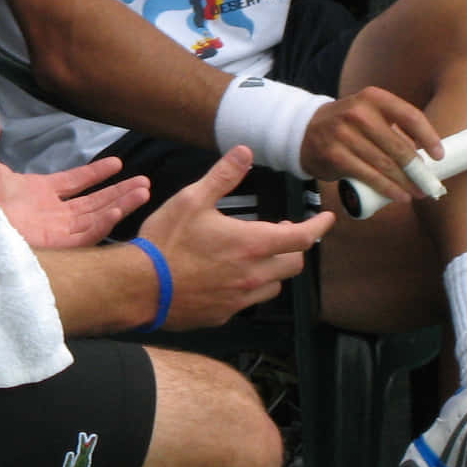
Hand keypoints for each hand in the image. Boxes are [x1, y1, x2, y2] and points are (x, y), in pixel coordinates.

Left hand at [0, 104, 149, 247]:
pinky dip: (103, 223)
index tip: (118, 162)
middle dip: (119, 192)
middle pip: (92, 202)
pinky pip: (85, 236)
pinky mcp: (52, 248)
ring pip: (95, 218)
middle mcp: (48, 214)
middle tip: (145, 181)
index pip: (74, 183)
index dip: (96, 174)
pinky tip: (118, 209)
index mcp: (34, 194)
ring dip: (120, 204)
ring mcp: (52, 232)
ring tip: (144, 190)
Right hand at [138, 146, 335, 328]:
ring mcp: (240, 298)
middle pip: (294, 263)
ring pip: (275, 285)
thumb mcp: (192, 199)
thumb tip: (244, 152)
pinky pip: (249, 301)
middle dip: (294, 246)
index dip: (319, 226)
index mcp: (252, 244)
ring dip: (274, 268)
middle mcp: (253, 274)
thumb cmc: (166, 243)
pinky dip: (250, 286)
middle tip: (280, 232)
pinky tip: (232, 276)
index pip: (302, 237)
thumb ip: (223, 176)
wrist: (140, 287)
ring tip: (257, 255)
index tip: (327, 219)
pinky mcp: (224, 314)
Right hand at [297, 86, 444, 208]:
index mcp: (374, 98)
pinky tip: (398, 196)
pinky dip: (387, 188)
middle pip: (399, 146)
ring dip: (405, 183)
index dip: (429, 137)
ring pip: (385, 164)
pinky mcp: (335, 154)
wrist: (305, 130)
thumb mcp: (369, 114)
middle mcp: (359, 112)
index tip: (439, 155)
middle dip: (418, 169)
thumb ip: (394, 129)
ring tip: (417, 192)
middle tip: (429, 184)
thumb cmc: (347, 125)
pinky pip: (368, 175)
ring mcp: (344, 133)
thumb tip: (424, 156)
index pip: (410, 116)